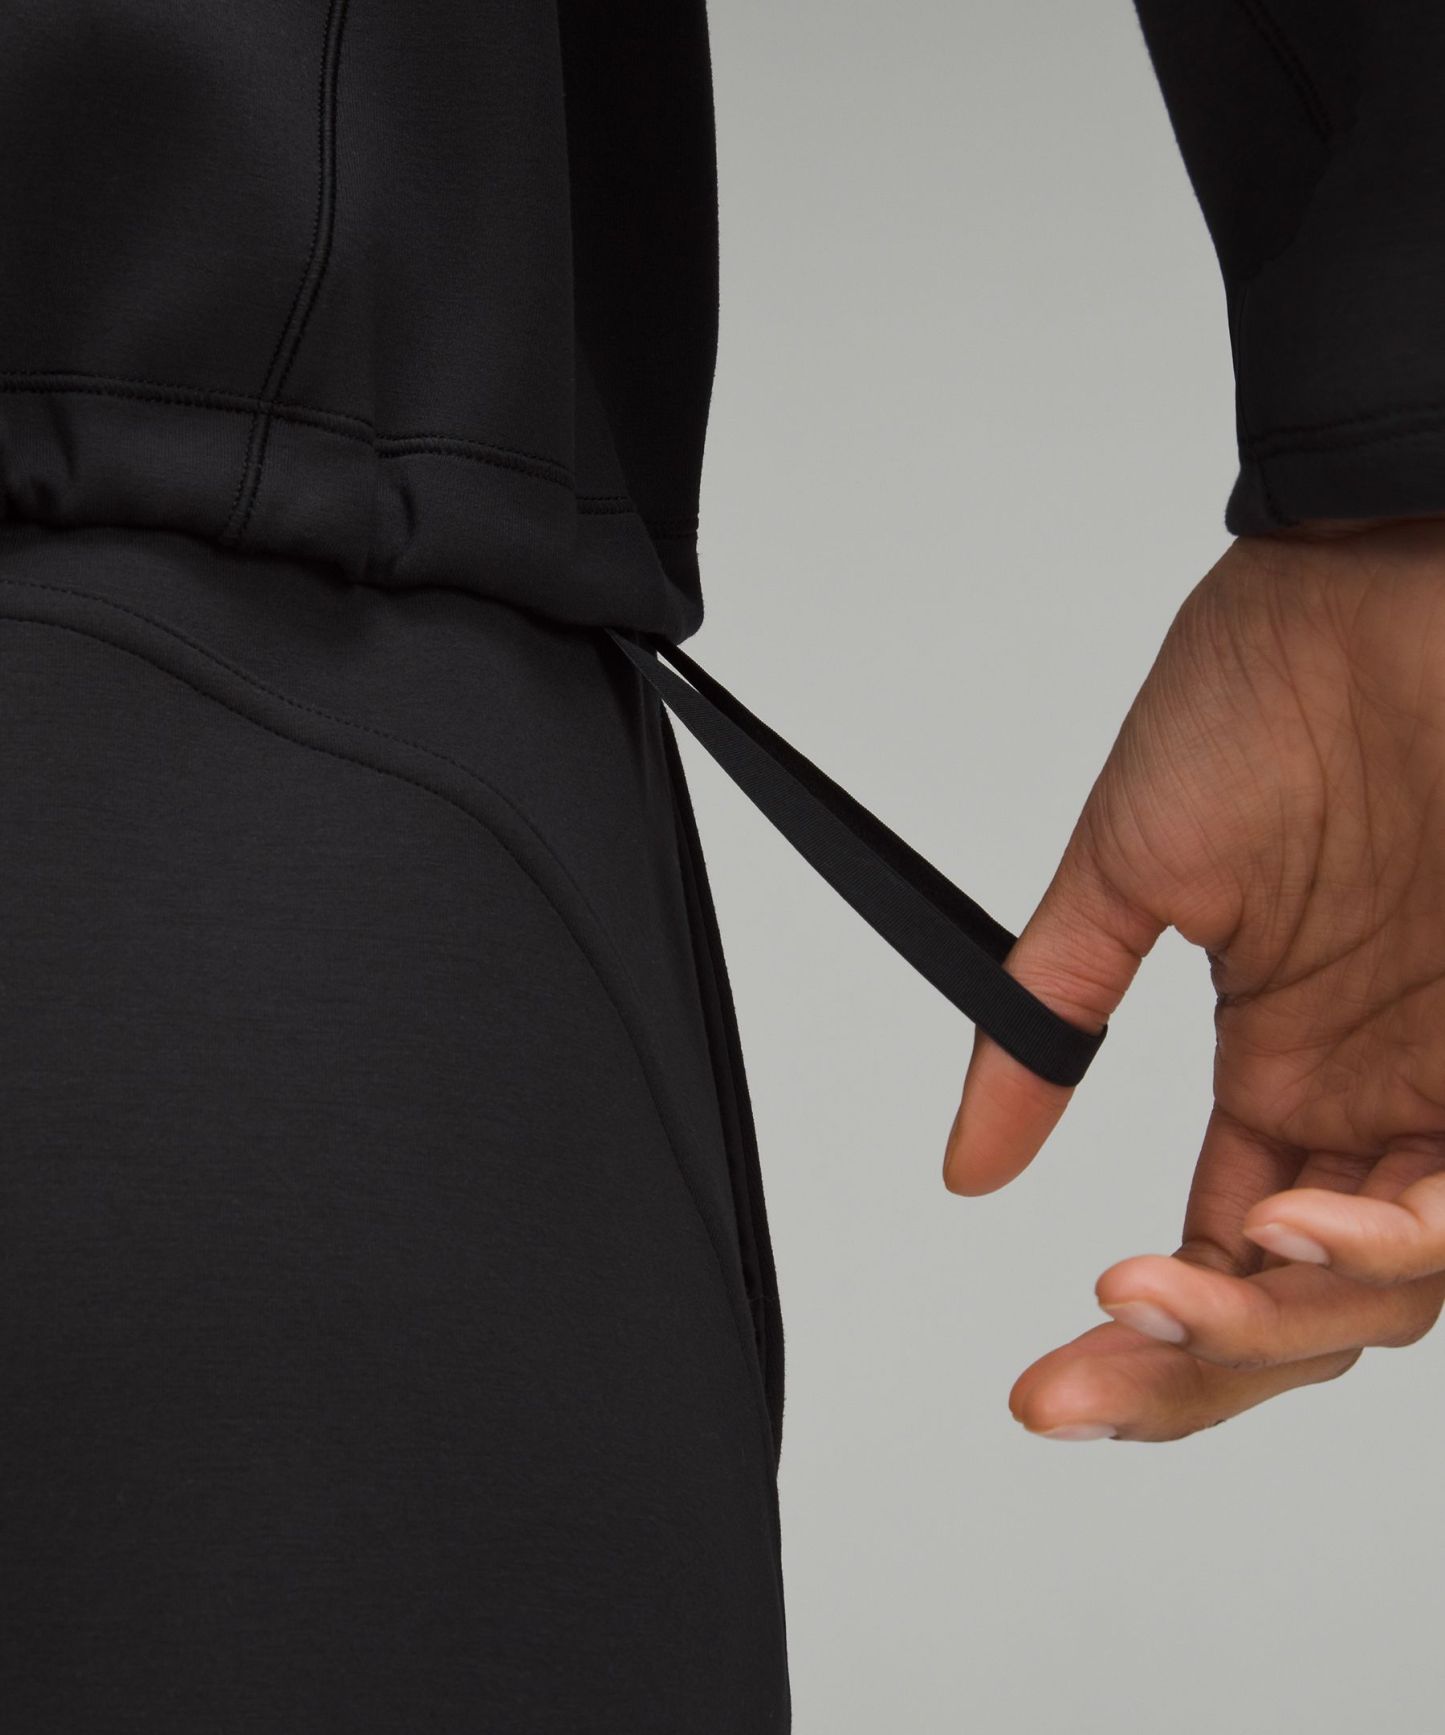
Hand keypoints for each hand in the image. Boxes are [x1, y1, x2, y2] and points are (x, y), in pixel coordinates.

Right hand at [945, 519, 1444, 1441]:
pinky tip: (1313, 1224)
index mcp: (1289, 1069)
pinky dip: (1409, 1242)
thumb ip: (1050, 1024)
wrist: (1385, 573)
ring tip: (1202, 1281)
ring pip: (1407, 1283)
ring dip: (1301, 1316)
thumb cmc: (1266, 690)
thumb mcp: (1130, 876)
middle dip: (1205, 1369)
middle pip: (1312, 1308)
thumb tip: (967, 1163)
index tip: (1051, 1381)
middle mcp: (1382, 1093)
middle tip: (1100, 1364)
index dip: (1147, 1346)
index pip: (1222, 1258)